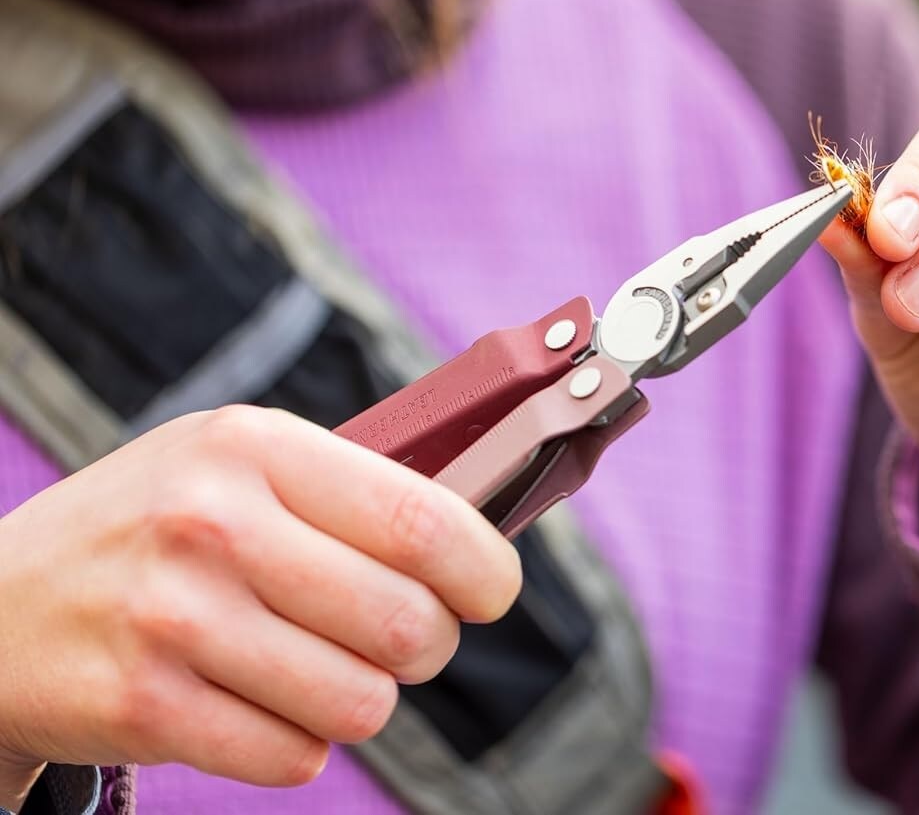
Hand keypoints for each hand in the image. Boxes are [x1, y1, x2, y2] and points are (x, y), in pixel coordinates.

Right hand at [0, 406, 519, 806]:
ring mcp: (172, 617)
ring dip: (362, 698)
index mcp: (252, 446)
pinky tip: (257, 702)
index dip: (484, 570)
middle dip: (427, 646)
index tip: (492, 592)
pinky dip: (297, 742)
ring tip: (319, 668)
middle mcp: (212, 523)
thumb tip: (482, 539)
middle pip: (406, 623)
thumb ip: (350, 491)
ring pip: (360, 702)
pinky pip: (295, 756)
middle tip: (401, 640)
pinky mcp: (143, 706)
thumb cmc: (154, 529)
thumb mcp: (235, 465)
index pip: (422, 520)